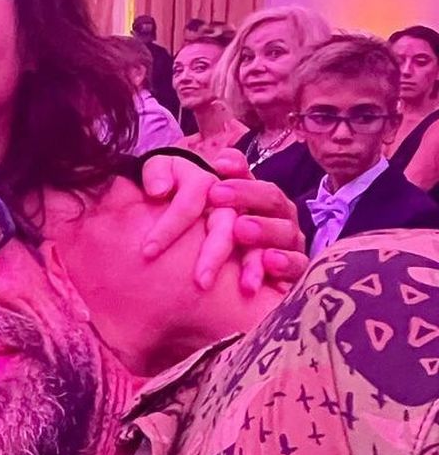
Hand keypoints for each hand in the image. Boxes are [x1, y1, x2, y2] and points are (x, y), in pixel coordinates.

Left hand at [138, 151, 306, 293]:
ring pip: (284, 230)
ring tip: (240, 230)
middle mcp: (271, 215)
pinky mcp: (292, 272)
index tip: (217, 166)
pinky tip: (268, 262)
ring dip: (263, 229)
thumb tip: (157, 190)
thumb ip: (163, 186)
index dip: (235, 168)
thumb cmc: (189, 241)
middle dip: (246, 194)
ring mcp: (285, 243)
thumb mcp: (174, 208)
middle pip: (269, 197)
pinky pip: (297, 265)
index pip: (246, 174)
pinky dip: (286, 263)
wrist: (207, 288)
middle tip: (216, 195)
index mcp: (246, 195)